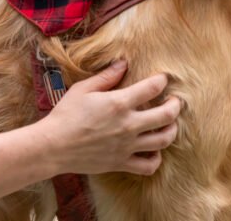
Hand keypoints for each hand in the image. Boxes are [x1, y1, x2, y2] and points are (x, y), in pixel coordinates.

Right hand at [41, 60, 180, 175]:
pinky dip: (157, 159)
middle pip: (166, 115)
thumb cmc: (66, 114)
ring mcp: (128, 146)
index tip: (163, 78)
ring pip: (163, 140)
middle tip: (176, 101)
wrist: (54, 145)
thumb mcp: (83, 89)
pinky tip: (154, 151)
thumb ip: (106, 77)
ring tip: (170, 124)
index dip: (161, 81)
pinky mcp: (122, 162)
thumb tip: (123, 63)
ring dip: (172, 130)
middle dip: (175, 105)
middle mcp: (129, 125)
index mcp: (119, 103)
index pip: (151, 89)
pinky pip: (149, 165)